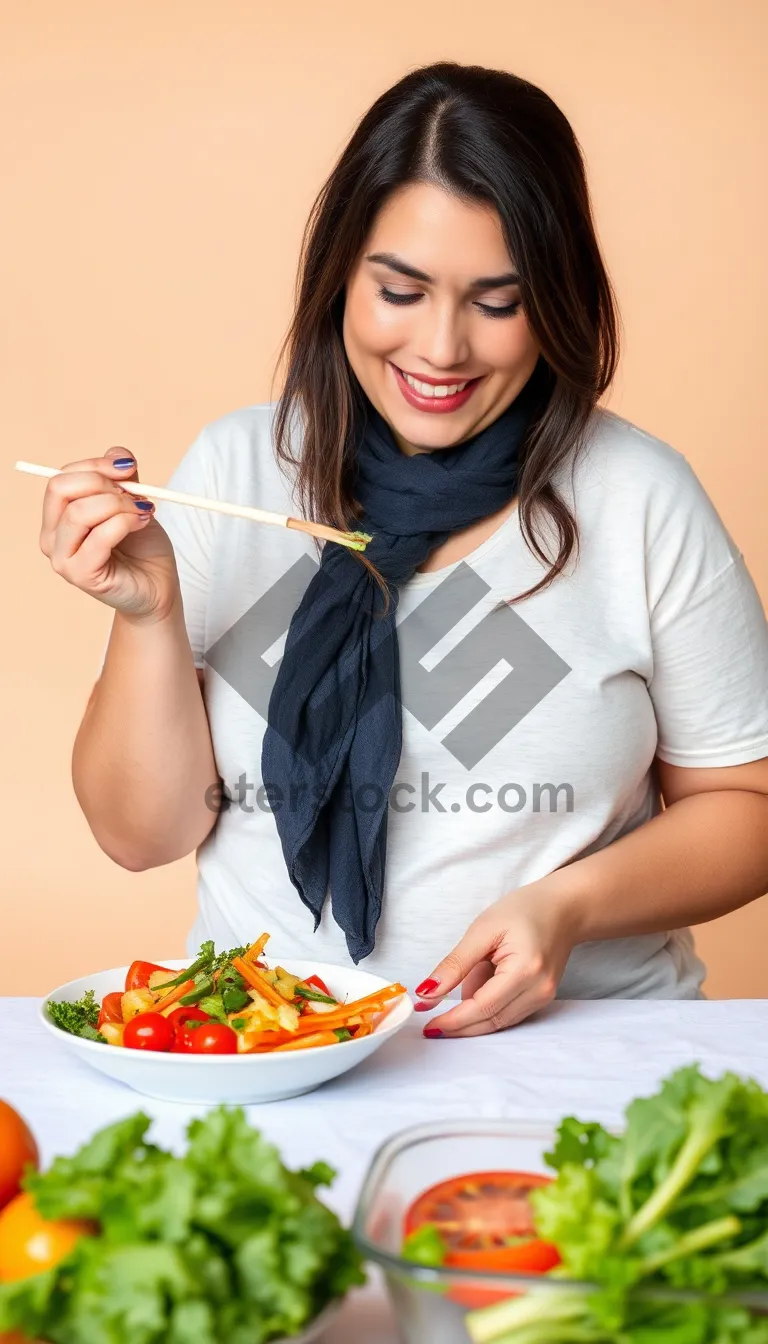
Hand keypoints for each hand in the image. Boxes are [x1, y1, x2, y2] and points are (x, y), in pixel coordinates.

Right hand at [39, 447, 179, 621]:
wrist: (158, 587)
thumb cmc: (142, 548)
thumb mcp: (132, 502)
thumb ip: (122, 478)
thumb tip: (119, 456)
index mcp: (57, 518)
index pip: (62, 477)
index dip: (95, 466)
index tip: (129, 468)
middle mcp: (52, 538)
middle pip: (61, 489)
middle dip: (102, 482)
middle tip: (134, 493)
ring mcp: (62, 559)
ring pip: (79, 512)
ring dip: (118, 504)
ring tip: (144, 511)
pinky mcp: (81, 575)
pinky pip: (100, 536)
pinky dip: (125, 522)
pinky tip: (143, 522)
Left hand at [415, 874, 579, 1036]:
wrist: (563, 908)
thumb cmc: (524, 910)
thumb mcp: (482, 929)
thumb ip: (455, 964)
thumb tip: (426, 993)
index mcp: (526, 970)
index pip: (483, 1007)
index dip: (454, 1020)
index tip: (428, 1024)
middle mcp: (539, 990)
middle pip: (492, 1021)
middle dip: (459, 1025)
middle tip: (430, 1024)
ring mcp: (544, 997)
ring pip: (499, 1021)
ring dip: (472, 1015)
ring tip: (459, 988)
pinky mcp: (542, 998)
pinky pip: (508, 1013)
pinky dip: (487, 1007)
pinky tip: (478, 985)